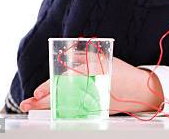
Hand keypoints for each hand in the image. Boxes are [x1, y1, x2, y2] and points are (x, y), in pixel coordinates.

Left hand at [19, 57, 163, 113]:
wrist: (139, 89)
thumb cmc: (121, 72)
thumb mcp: (102, 59)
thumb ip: (83, 58)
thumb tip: (64, 58)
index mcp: (91, 74)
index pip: (63, 81)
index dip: (47, 88)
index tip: (36, 92)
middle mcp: (89, 89)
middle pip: (60, 96)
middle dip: (42, 100)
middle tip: (29, 102)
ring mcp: (91, 101)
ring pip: (64, 105)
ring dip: (48, 106)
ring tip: (35, 106)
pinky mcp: (94, 110)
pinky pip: (74, 111)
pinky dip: (62, 110)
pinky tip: (54, 110)